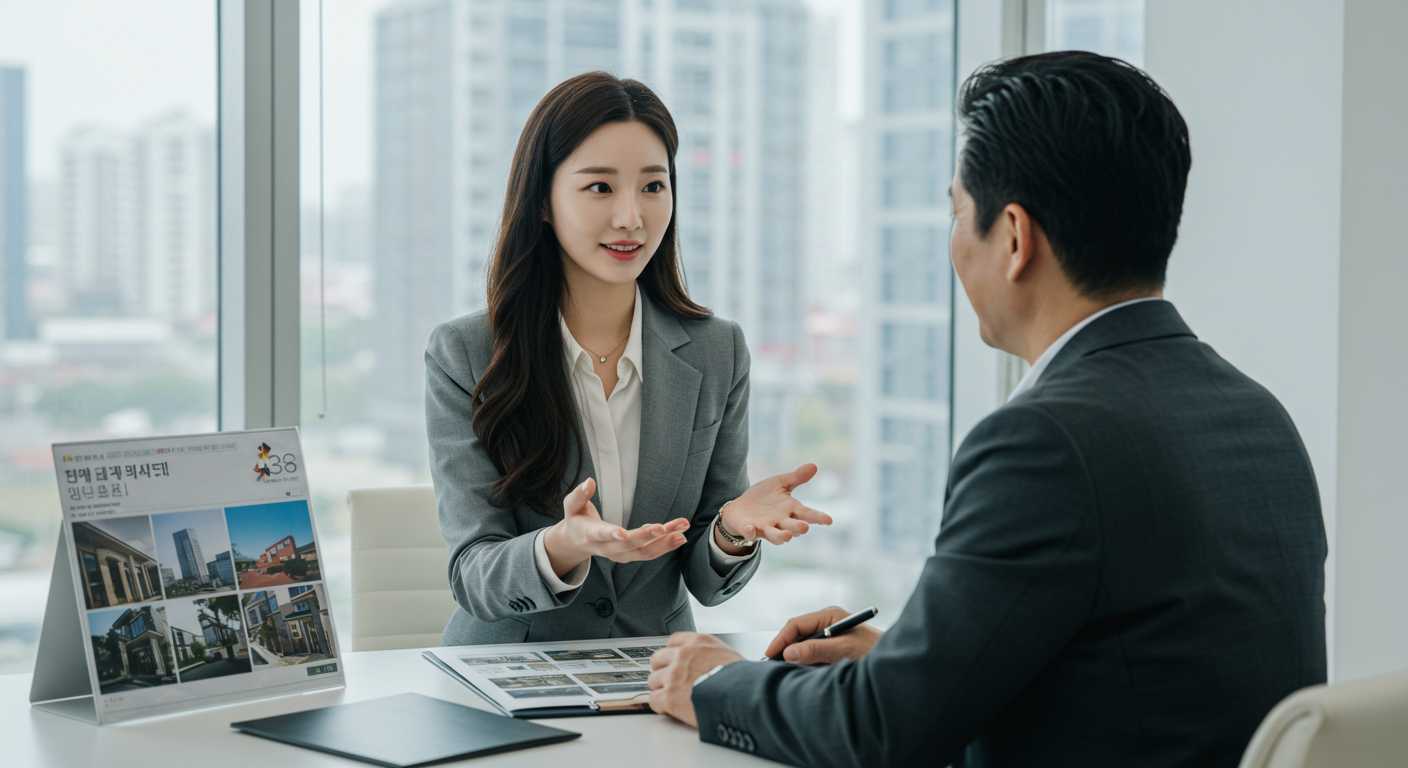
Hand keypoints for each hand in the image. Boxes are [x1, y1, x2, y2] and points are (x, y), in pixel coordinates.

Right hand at [543, 478, 690, 576]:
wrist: (577, 544)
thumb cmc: (576, 521)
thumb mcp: (571, 507)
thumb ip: (579, 495)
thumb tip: (589, 481)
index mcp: (592, 535)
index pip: (602, 535)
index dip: (612, 534)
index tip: (622, 533)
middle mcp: (608, 549)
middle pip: (630, 545)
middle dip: (648, 536)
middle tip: (665, 527)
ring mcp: (621, 555)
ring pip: (645, 552)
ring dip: (665, 542)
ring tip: (682, 530)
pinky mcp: (631, 555)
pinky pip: (650, 553)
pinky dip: (666, 546)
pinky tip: (680, 536)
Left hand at [648, 632, 744, 727]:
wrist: (744, 699)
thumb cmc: (743, 681)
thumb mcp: (730, 656)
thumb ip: (711, 655)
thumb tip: (708, 664)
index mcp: (699, 643)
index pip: (674, 641)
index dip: (673, 655)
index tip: (676, 663)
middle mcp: (683, 655)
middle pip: (657, 659)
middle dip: (663, 671)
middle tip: (673, 682)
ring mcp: (674, 675)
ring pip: (653, 680)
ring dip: (662, 690)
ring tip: (676, 698)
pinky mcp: (669, 697)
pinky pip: (654, 700)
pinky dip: (662, 707)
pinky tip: (673, 710)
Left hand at [718, 463, 832, 547]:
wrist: (740, 507)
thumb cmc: (764, 497)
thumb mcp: (780, 484)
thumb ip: (796, 477)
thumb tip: (814, 465)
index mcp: (791, 510)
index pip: (807, 514)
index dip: (817, 518)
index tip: (828, 520)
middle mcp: (781, 522)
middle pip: (792, 527)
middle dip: (798, 528)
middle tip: (804, 527)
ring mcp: (765, 527)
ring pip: (775, 536)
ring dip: (780, 536)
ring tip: (786, 537)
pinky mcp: (749, 529)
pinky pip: (751, 533)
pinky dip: (751, 532)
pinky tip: (750, 528)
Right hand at [763, 605, 882, 664]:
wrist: (894, 661)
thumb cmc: (875, 650)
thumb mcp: (844, 650)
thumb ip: (817, 650)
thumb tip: (789, 653)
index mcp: (829, 615)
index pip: (796, 624)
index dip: (780, 640)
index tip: (770, 655)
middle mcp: (827, 623)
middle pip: (797, 634)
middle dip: (785, 649)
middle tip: (773, 667)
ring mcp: (829, 635)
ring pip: (802, 646)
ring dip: (795, 658)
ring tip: (785, 671)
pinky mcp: (832, 649)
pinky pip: (811, 655)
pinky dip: (805, 664)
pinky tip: (803, 673)